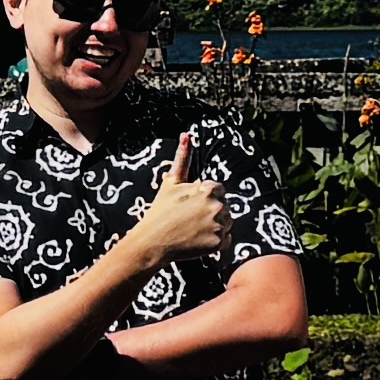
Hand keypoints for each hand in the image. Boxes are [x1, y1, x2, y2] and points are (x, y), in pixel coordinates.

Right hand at [114, 130, 229, 276]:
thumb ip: (182, 159)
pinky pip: (226, 241)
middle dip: (212, 213)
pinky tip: (199, 241)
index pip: (218, 191)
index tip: (191, 207)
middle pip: (225, 207)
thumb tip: (186, 135)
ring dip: (215, 228)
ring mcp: (218, 225)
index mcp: (207, 189)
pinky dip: (216, 243)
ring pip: (227, 224)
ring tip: (194, 231)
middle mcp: (216, 206)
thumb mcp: (171, 183)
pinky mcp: (218, 243)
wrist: (152, 242)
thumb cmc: (160, 211)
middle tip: (191, 220)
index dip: (205, 199)